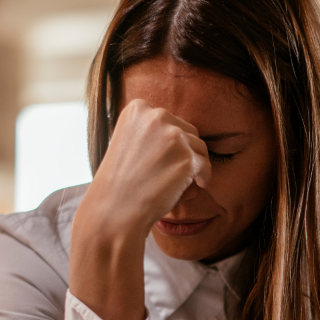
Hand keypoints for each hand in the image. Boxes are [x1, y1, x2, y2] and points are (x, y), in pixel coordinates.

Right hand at [80, 99, 211, 237]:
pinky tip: (196, 185)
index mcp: (138, 109)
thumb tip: (174, 128)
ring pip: (199, 147)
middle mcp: (157, 116)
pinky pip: (206, 166)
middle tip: (174, 171)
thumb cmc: (119, 181)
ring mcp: (174, 136)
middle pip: (187, 130)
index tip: (164, 158)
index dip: (170, 140)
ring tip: (180, 181)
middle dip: (185, 151)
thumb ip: (148, 130)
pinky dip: (204, 177)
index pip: (168, 120)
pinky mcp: (187, 158)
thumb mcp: (126, 141)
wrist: (114, 210)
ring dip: (194, 165)